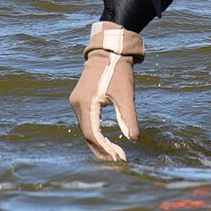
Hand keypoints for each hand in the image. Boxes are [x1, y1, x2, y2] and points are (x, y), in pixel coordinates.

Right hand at [68, 22, 142, 161]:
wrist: (109, 50)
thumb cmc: (118, 70)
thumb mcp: (125, 94)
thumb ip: (128, 117)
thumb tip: (133, 139)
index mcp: (86, 103)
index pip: (93, 134)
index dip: (105, 149)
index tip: (119, 158)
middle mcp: (77, 104)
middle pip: (87, 134)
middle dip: (101, 149)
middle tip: (117, 160)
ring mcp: (77, 101)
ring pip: (86, 129)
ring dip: (98, 143)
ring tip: (112, 154)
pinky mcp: (80, 99)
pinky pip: (86, 121)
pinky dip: (95, 133)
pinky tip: (105, 140)